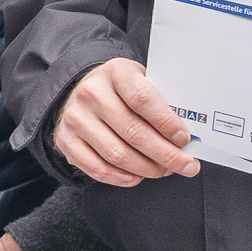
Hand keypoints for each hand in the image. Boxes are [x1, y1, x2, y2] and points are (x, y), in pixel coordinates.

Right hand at [52, 58, 197, 187]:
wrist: (82, 90)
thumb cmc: (121, 90)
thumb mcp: (141, 81)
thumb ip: (160, 102)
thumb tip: (186, 137)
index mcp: (115, 72)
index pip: (143, 99)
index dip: (166, 123)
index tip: (184, 139)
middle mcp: (91, 93)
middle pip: (133, 131)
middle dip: (165, 154)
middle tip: (186, 165)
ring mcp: (75, 117)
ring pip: (117, 153)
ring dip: (147, 168)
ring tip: (164, 170)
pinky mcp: (65, 140)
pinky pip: (96, 168)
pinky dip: (120, 178)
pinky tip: (137, 177)